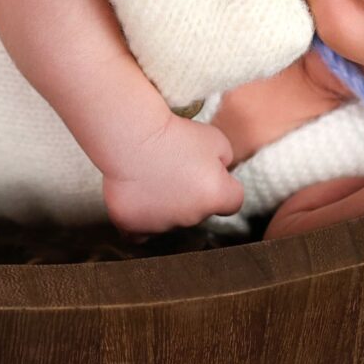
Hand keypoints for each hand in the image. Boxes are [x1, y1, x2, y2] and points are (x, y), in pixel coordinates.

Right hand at [100, 112, 245, 236]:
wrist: (130, 136)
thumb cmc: (174, 133)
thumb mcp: (216, 139)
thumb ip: (226, 161)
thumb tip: (221, 173)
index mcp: (215, 197)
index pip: (233, 202)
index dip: (224, 186)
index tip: (210, 173)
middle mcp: (190, 218)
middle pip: (199, 212)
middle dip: (192, 195)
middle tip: (175, 168)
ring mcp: (159, 225)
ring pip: (169, 221)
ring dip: (166, 206)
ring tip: (152, 177)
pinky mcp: (130, 225)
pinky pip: (141, 230)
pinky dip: (141, 220)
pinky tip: (139, 201)